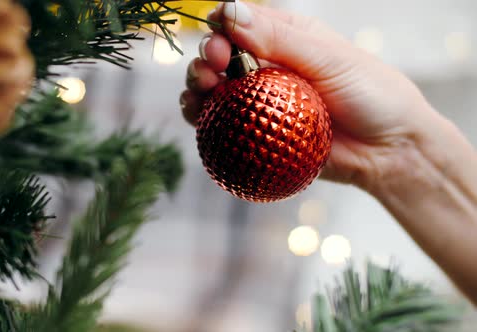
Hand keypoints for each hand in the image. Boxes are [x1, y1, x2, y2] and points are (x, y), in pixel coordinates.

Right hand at [180, 1, 440, 191]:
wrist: (391, 150)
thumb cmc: (372, 94)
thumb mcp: (329, 58)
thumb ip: (278, 38)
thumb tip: (230, 11)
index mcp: (285, 38)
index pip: (240, 23)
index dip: (220, 28)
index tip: (218, 41)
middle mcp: (267, 67)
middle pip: (219, 57)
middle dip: (205, 59)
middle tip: (211, 69)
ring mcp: (260, 102)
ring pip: (214, 91)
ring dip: (198, 88)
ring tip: (200, 94)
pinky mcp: (258, 135)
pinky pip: (222, 126)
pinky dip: (204, 120)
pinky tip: (197, 117)